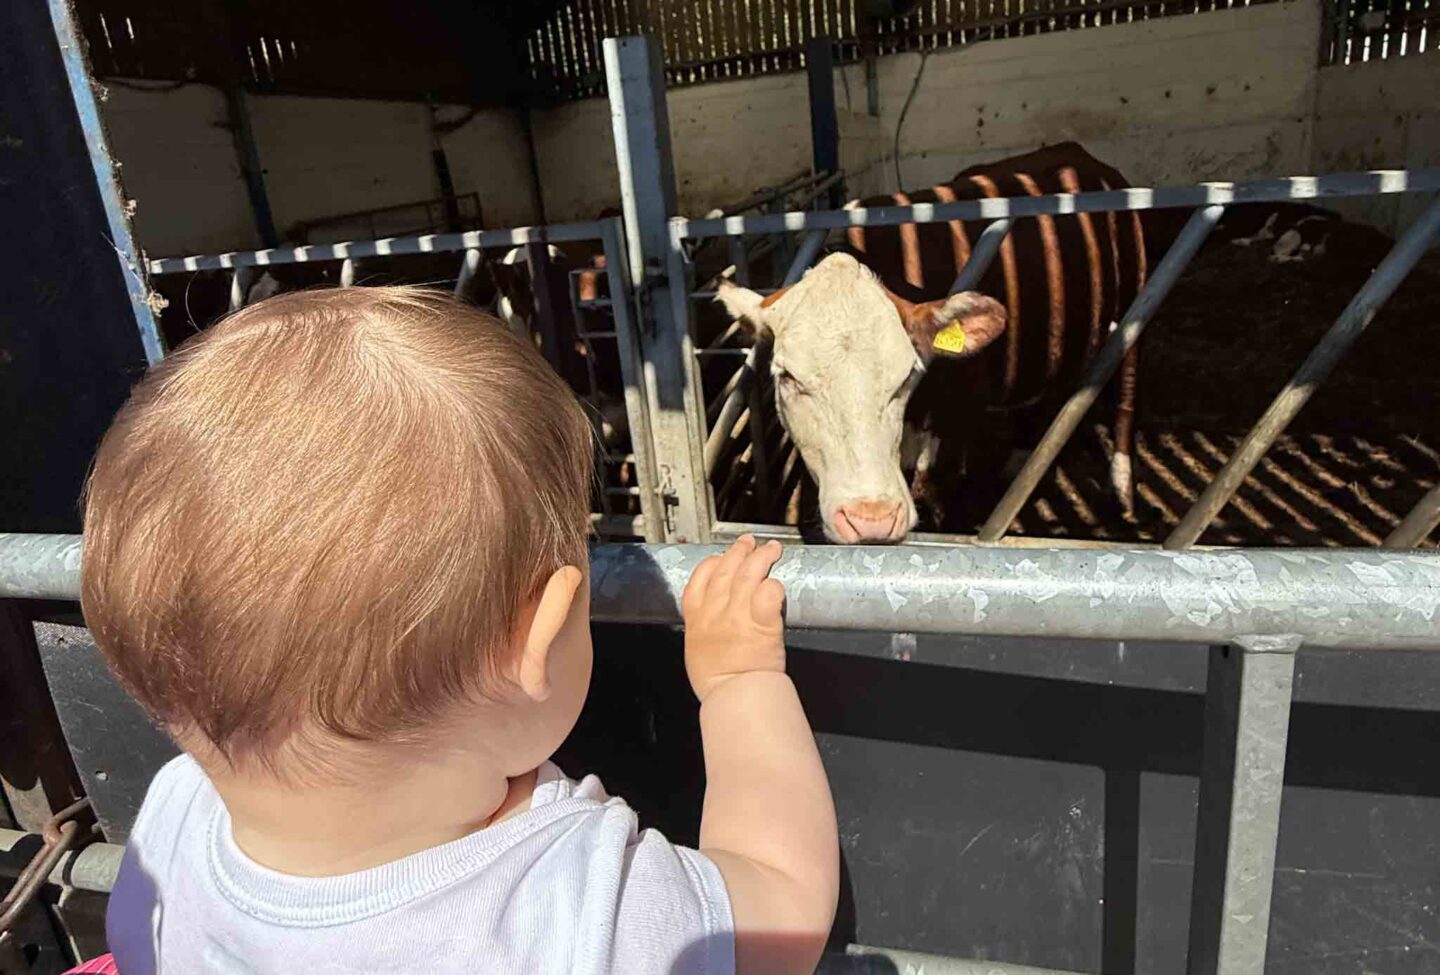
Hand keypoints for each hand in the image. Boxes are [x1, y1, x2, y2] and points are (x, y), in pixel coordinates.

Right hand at [682, 536, 786, 702]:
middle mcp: (716, 610)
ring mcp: (739, 614)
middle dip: (739, 552)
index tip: (721, 557)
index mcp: (697, 617)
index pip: (700, 578)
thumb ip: (704, 630)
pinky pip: (769, 593)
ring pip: (749, 574)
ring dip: (761, 557)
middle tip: (749, 542)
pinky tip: (778, 581)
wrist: (733, 696)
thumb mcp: (696, 650)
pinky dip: (774, 585)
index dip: (711, 562)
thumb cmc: (717, 682)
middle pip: (726, 569)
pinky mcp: (763, 622)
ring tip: (771, 548)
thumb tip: (713, 625)